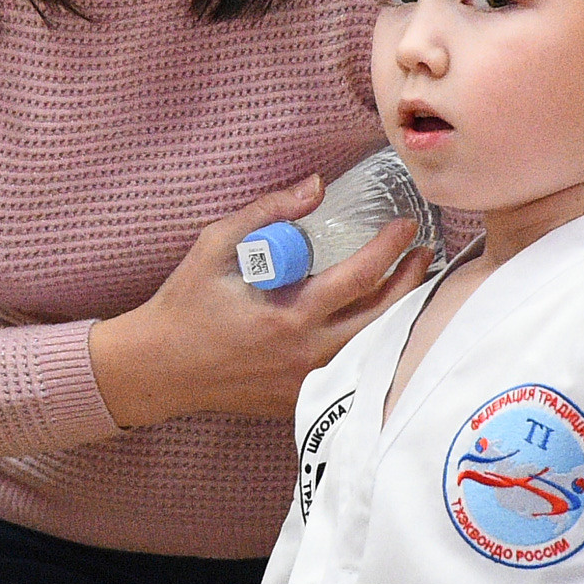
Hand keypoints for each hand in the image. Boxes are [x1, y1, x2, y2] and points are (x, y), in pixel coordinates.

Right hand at [87, 179, 430, 427]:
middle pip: (384, 318)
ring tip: (414, 284)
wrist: (159, 369)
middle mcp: (307, 353)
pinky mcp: (300, 399)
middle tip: (425, 253)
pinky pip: (350, 370)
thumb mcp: (216, 245)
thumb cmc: (185, 304)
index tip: (406, 225)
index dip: (391, 248)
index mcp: (290, 314)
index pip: (361, 277)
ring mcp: (306, 381)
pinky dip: (372, 345)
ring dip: (399, 314)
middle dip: (412, 282)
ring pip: (374, 348)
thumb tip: (316, 185)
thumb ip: (268, 211)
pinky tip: (381, 323)